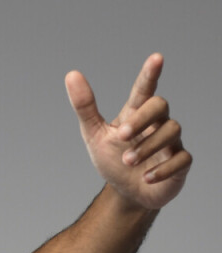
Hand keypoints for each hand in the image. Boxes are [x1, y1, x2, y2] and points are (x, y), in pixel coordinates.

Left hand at [65, 52, 191, 210]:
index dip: (150, 74)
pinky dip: (164, 169)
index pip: (144, 90)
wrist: (127, 194)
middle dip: (142, 119)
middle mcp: (157, 124)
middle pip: (160, 106)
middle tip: (122, 136)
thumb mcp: (95, 135)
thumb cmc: (114, 161)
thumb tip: (71, 74)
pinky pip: (182, 159)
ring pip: (171, 131)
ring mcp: (171, 143)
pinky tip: (147, 177)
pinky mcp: (179, 164)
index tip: (156, 58)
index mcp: (136, 114)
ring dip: (148, 146)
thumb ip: (85, 108)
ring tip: (127, 161)